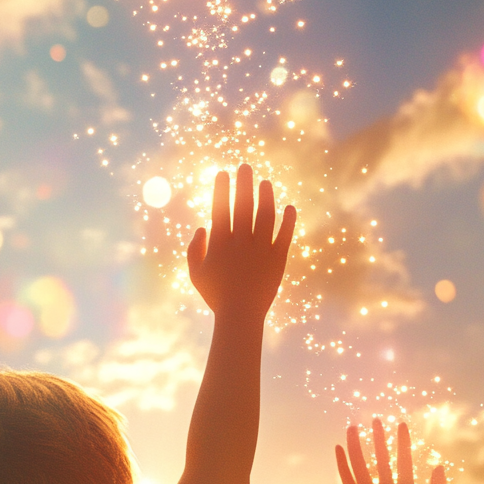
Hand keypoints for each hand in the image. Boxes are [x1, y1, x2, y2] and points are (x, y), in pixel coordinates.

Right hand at [188, 164, 295, 321]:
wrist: (240, 316)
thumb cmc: (216, 295)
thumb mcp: (196, 273)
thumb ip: (195, 249)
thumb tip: (203, 227)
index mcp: (220, 244)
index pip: (221, 208)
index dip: (222, 189)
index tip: (223, 173)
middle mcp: (241, 242)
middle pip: (243, 206)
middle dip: (244, 184)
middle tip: (245, 167)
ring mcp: (261, 250)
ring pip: (266, 216)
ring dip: (266, 197)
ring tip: (266, 183)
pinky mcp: (278, 259)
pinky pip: (285, 235)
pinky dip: (288, 220)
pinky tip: (289, 207)